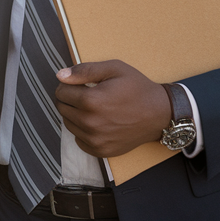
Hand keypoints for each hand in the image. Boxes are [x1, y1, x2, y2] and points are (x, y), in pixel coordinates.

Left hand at [54, 60, 171, 157]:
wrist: (159, 113)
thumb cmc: (137, 88)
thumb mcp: (114, 69)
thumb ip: (84, 70)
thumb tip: (60, 76)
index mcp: (91, 100)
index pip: (61, 92)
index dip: (68, 85)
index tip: (79, 84)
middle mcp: (90, 123)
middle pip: (62, 108)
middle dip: (69, 99)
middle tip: (86, 94)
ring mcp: (95, 140)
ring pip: (68, 124)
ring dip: (75, 114)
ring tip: (93, 107)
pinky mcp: (100, 151)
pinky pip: (78, 140)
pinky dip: (83, 131)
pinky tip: (97, 122)